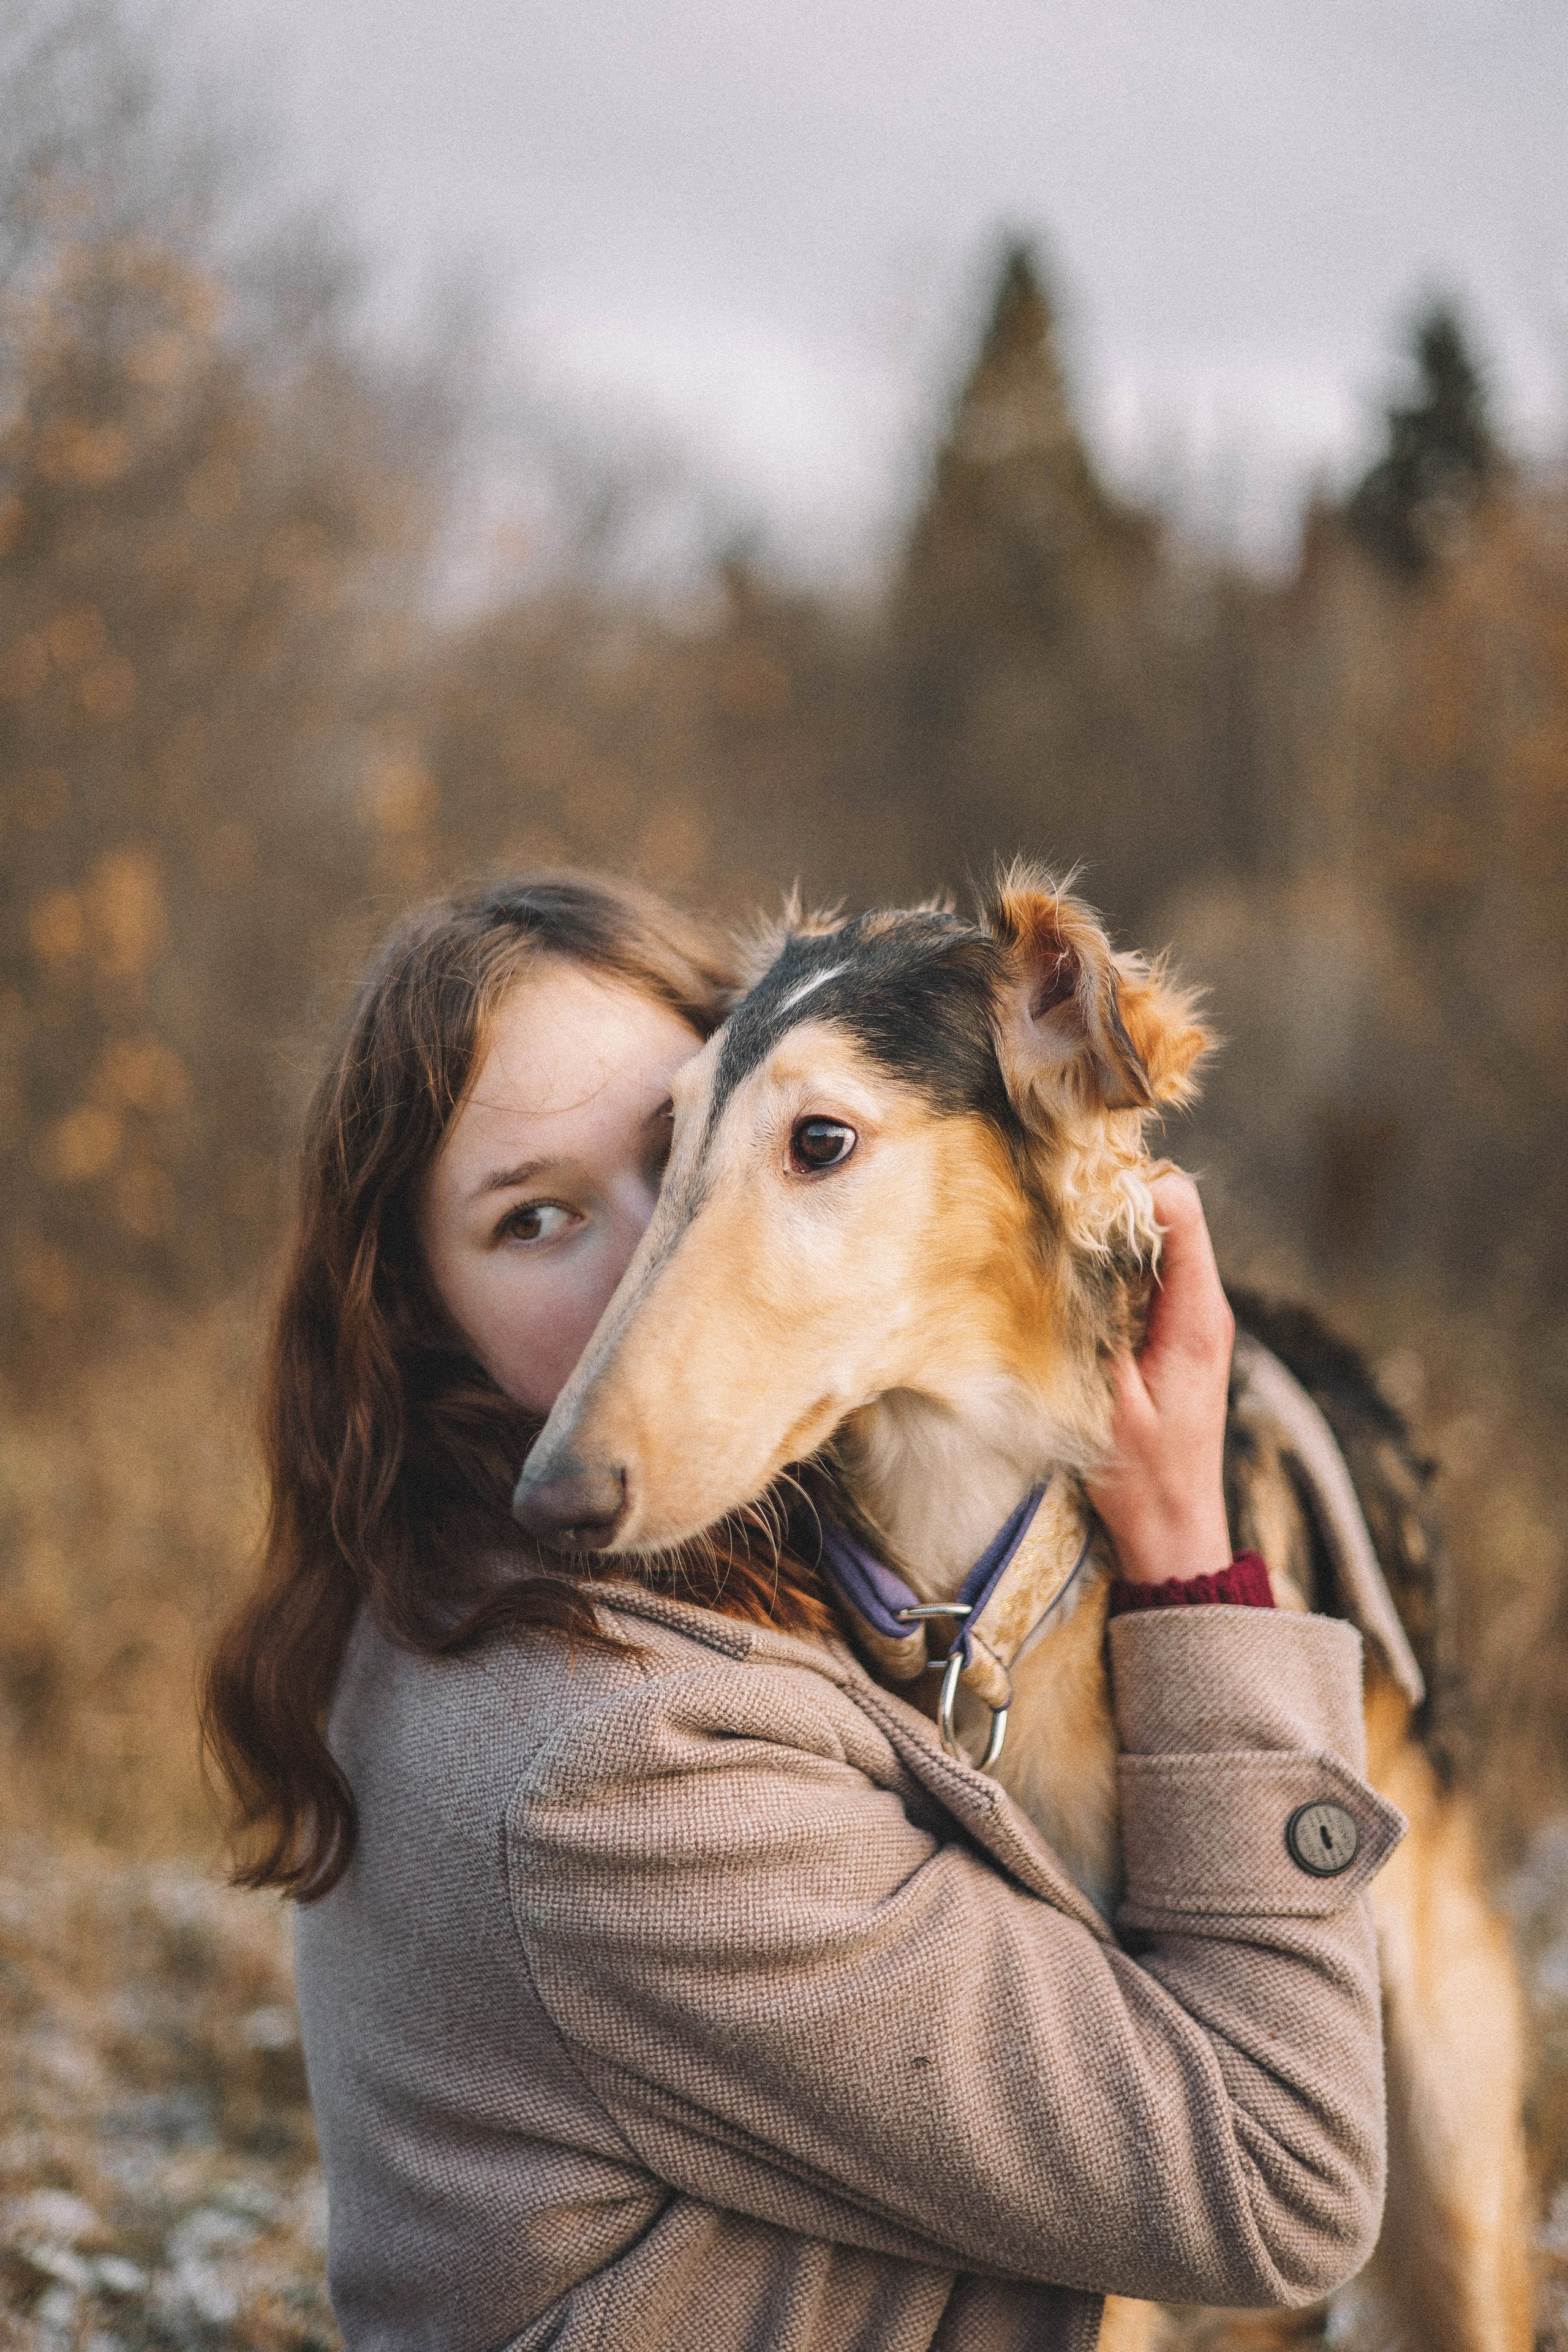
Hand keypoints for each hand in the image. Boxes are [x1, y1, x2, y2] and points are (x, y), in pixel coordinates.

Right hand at [1086, 1173, 1234, 1585]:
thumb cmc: (1144, 1478)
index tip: (1079, 1196)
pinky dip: (1116, 1264)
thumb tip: (1068, 1258)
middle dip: (1116, 1202)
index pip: (1183, 1212)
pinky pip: (1152, 1274)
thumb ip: (1095, 1326)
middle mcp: (1206, 1308)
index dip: (1132, 1188)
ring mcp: (1196, 1319)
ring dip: (1113, 1234)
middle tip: (1057, 1211)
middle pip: (1172, 1214)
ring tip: (1060, 1241)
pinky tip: (1077, 1280)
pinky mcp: (1179, 1333)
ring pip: (1159, 1242)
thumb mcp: (1110, 1405)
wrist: (1176, 1529)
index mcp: (1196, 1318)